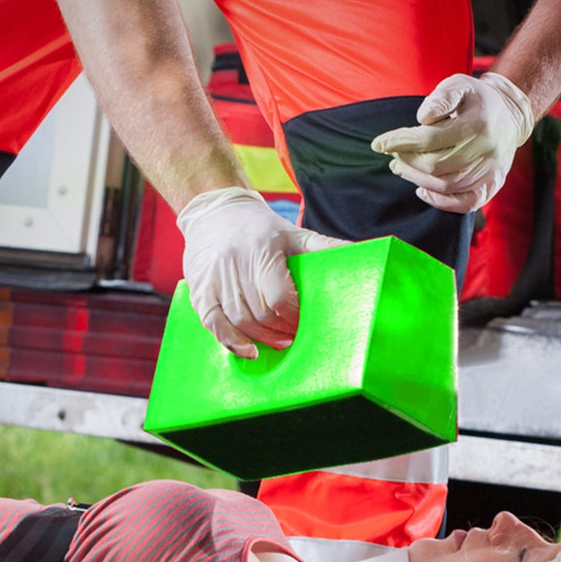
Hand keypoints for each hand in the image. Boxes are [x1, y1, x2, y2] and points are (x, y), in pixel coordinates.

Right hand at [177, 187, 347, 358]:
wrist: (214, 211)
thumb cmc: (261, 228)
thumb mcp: (294, 233)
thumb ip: (325, 247)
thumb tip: (361, 255)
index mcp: (262, 250)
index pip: (278, 296)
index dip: (293, 316)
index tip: (303, 322)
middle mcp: (235, 264)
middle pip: (259, 314)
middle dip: (280, 331)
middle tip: (294, 337)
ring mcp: (214, 277)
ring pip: (238, 321)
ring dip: (260, 339)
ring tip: (278, 342)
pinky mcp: (199, 288)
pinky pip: (212, 322)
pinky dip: (229, 341)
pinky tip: (247, 350)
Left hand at [371, 72, 533, 212]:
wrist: (511, 116)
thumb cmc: (478, 99)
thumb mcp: (460, 85)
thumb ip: (441, 98)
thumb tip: (422, 118)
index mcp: (476, 125)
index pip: (430, 139)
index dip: (401, 142)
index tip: (379, 143)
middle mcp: (486, 151)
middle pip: (435, 165)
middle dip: (407, 161)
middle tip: (393, 155)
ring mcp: (490, 171)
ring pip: (445, 185)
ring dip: (417, 178)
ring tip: (401, 168)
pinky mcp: (492, 185)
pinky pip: (465, 203)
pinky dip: (441, 202)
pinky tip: (422, 190)